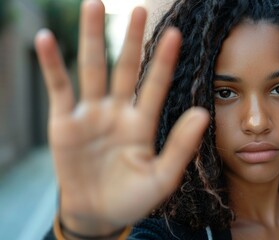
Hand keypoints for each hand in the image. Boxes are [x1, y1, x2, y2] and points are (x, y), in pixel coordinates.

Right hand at [35, 0, 208, 235]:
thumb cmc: (132, 199)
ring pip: (92, 69)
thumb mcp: (162, 178)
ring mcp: (90, 115)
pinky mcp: (64, 123)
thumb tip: (203, 113)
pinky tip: (46, 41)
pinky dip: (51, 65)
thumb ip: (180, 146)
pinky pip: (58, 89)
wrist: (99, 215)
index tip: (175, 34)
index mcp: (142, 124)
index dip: (164, 61)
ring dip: (92, 39)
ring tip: (93, 6)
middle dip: (130, 39)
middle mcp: (117, 113)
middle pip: (124, 68)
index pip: (155, 86)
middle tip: (137, 9)